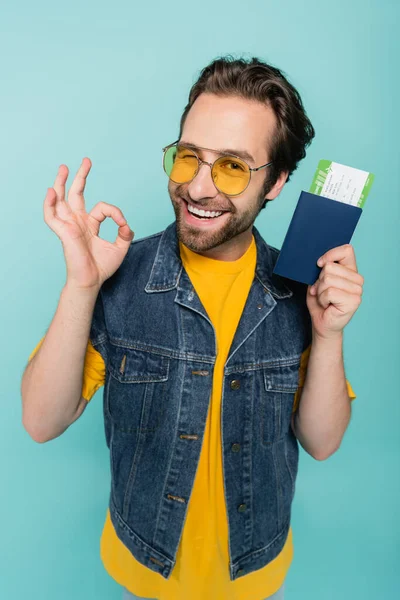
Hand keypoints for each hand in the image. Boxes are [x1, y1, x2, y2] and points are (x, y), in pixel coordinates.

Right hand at [44, 158, 133, 289]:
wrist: (91, 281)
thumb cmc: (102, 267)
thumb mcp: (120, 248)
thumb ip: (125, 234)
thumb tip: (127, 224)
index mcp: (90, 224)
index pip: (102, 208)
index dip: (115, 213)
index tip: (123, 224)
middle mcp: (78, 222)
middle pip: (75, 194)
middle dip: (80, 176)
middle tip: (86, 161)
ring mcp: (69, 226)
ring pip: (60, 200)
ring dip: (60, 183)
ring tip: (63, 167)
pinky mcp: (63, 232)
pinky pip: (51, 216)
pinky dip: (49, 204)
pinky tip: (51, 192)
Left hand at [306, 244, 363, 339]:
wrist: (322, 323)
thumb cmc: (320, 302)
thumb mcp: (317, 281)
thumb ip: (321, 269)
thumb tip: (320, 261)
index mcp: (350, 270)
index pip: (346, 250)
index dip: (330, 255)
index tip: (319, 264)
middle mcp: (357, 279)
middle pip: (330, 267)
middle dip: (319, 281)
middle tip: (322, 292)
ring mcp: (357, 290)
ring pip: (328, 279)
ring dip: (320, 291)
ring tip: (325, 299)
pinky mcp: (354, 301)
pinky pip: (329, 292)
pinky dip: (322, 299)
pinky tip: (328, 305)